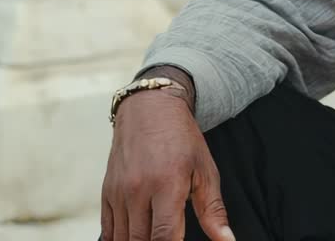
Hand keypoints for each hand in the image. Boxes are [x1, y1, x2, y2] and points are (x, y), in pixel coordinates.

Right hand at [100, 89, 234, 240]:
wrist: (150, 108)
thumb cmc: (182, 139)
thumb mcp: (205, 171)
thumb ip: (213, 210)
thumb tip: (227, 240)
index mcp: (167, 184)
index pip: (164, 236)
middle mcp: (138, 190)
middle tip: (170, 240)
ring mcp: (119, 192)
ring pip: (123, 239)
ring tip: (154, 238)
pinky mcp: (107, 192)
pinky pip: (107, 230)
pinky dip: (119, 240)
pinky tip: (134, 238)